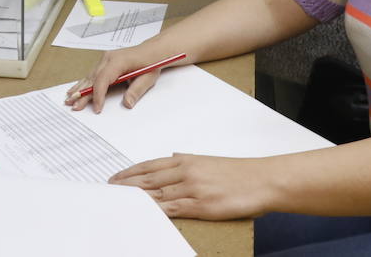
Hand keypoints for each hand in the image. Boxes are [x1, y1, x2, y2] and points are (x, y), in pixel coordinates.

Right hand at [65, 47, 167, 112]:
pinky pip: (92, 74)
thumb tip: (127, 104)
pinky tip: (73, 89)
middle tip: (74, 106)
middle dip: (83, 94)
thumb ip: (136, 91)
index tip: (97, 108)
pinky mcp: (104, 63)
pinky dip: (83, 83)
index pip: (103, 79)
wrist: (152, 51)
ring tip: (69, 100)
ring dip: (79, 89)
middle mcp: (108, 58)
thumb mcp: (148, 78)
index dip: (98, 95)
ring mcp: (105, 59)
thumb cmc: (151, 63)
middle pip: (93, 78)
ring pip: (90, 76)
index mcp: (119, 61)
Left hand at [110, 154, 270, 219]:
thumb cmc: (238, 173)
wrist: (262, 180)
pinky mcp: (201, 205)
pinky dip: (155, 210)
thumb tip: (173, 156)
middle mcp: (186, 171)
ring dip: (135, 198)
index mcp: (186, 160)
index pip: (149, 165)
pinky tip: (143, 213)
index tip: (115, 178)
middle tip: (108, 190)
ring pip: (156, 193)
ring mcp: (192, 188)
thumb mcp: (208, 161)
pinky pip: (172, 208)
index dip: (129, 173)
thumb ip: (188, 160)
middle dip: (125, 185)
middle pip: (147, 179)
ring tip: (118, 202)